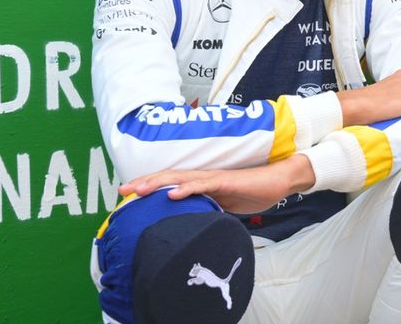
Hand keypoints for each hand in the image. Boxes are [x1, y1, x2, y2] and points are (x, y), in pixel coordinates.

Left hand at [119, 154, 315, 213]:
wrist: (278, 181)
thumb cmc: (253, 193)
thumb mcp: (224, 206)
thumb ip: (207, 210)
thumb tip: (192, 222)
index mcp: (201, 184)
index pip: (170, 183)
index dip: (149, 187)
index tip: (127, 195)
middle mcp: (204, 177)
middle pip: (168, 177)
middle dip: (144, 183)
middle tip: (122, 190)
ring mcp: (214, 178)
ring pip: (181, 178)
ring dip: (158, 183)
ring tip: (139, 190)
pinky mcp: (226, 182)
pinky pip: (204, 184)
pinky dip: (187, 189)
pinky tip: (172, 194)